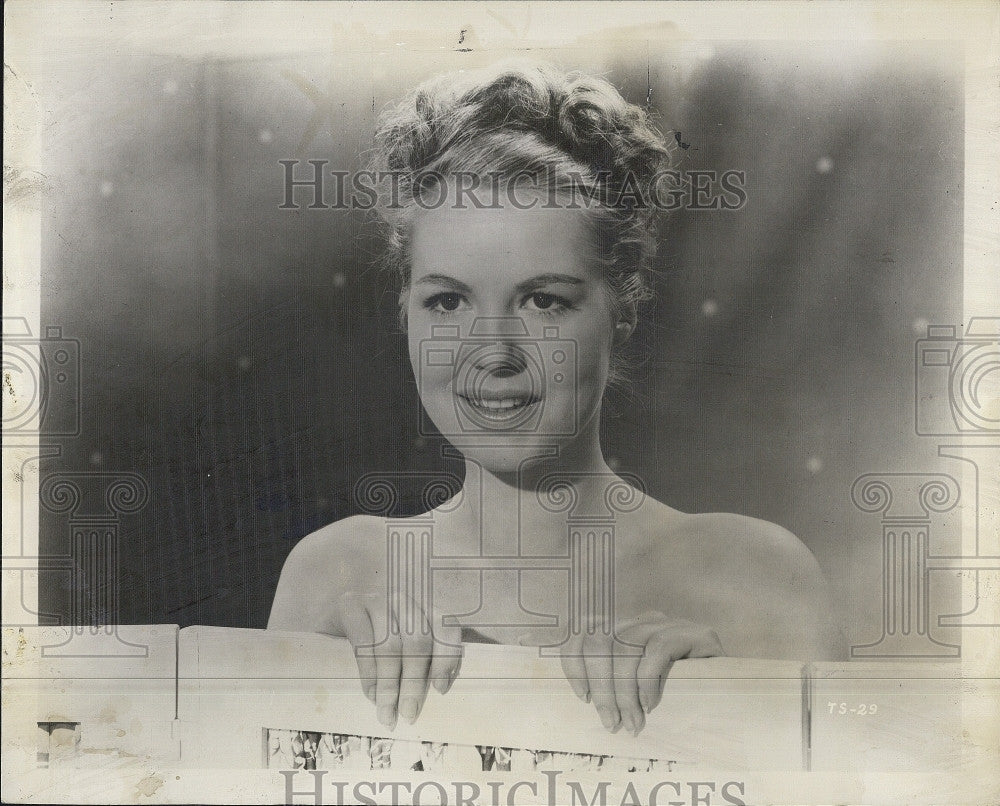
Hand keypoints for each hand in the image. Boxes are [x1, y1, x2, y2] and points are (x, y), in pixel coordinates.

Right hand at [339, 591, 462, 728]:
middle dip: (414, 682)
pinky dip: (369, 674)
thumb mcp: (401, 649)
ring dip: (390, 684)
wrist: (326, 620)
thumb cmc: (372, 643)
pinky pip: (364, 643)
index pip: (446, 627)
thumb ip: (418, 663)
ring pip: (391, 644)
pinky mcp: (349, 605)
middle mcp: (403, 601)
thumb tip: (435, 699)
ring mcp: (376, 600)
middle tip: (408, 714)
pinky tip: (371, 694)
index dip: (447, 658)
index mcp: (423, 610)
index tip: (440, 690)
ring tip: (387, 713)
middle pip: (418, 641)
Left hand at [559, 611, 723, 734]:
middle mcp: (643, 621)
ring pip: (626, 646)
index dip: (575, 663)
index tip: (583, 698)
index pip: (585, 634)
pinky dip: (648, 680)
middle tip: (610, 723)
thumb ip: (615, 688)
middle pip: (602, 641)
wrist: (736, 697)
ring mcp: (670, 623)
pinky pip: (659, 650)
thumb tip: (585, 704)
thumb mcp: (639, 692)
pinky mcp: (696, 633)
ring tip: (632, 723)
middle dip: (602, 686)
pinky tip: (651, 705)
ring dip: (624, 690)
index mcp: (625, 630)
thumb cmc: (681, 699)